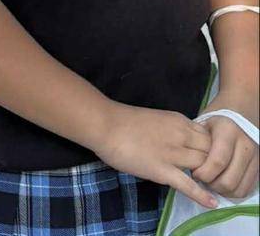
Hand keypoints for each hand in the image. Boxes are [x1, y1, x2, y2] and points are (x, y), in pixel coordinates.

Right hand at [94, 102, 216, 208]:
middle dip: (214, 163)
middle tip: (209, 174)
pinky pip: (188, 184)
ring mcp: (173, 153)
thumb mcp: (158, 118)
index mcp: (179, 120)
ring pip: (204, 166)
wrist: (105, 124)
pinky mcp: (163, 170)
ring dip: (209, 177)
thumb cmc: (125, 121)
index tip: (207, 157)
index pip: (209, 136)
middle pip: (212, 151)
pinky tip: (212, 203)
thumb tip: (184, 142)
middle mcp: (181, 135)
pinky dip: (202, 195)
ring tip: (211, 186)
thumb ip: (173, 129)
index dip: (211, 148)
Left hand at [193, 110, 258, 198]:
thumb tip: (189, 166)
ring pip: (239, 188)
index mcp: (228, 132)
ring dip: (223, 191)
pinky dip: (234, 191)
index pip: (217, 162)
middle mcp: (245, 145)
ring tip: (212, 181)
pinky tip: (223, 182)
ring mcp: (255, 157)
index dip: (203, 173)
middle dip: (212, 185)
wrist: (243, 106)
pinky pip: (248, 188)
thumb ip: (198, 143)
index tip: (194, 172)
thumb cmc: (219, 114)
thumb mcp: (204, 122)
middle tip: (202, 179)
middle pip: (229, 180)